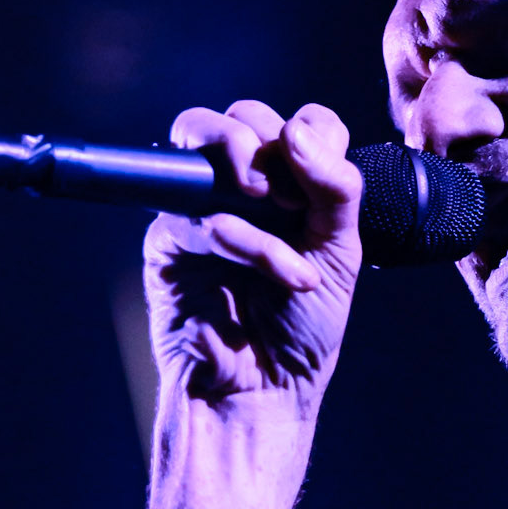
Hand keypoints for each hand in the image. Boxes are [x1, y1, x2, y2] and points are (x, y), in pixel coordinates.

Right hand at [143, 99, 361, 409]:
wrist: (267, 391)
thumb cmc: (303, 328)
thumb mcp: (340, 252)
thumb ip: (335, 187)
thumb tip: (298, 130)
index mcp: (288, 189)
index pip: (296, 123)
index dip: (313, 131)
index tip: (325, 178)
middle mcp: (240, 192)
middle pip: (237, 116)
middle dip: (265, 137)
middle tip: (292, 193)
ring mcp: (198, 211)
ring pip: (198, 138)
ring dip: (246, 160)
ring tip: (282, 209)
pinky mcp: (168, 242)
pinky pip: (202, 215)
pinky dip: (253, 243)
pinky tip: (288, 276)